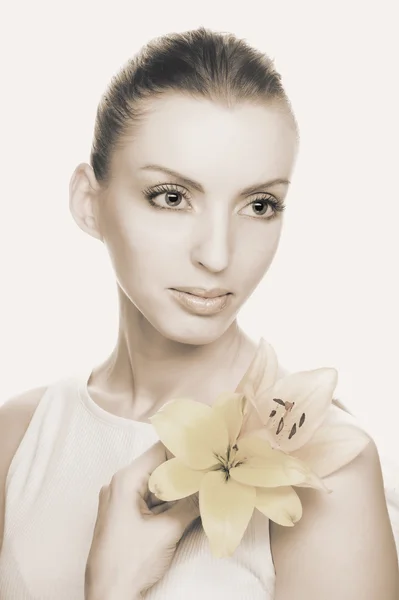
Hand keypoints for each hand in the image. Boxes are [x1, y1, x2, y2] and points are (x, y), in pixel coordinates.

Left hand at [84, 441, 199, 599]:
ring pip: (156, 484)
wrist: (108, 596)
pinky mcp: (124, 515)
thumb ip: (191, 504)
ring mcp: (120, 500)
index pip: (159, 450)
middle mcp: (119, 484)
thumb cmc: (131, 562)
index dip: (185, 449)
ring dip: (179, 486)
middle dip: (185, 469)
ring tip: (205, 483)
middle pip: (158, 467)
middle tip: (212, 468)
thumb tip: (212, 485)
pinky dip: (169, 500)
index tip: (209, 450)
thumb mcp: (167, 530)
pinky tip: (190, 501)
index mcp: (125, 480)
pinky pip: (150, 499)